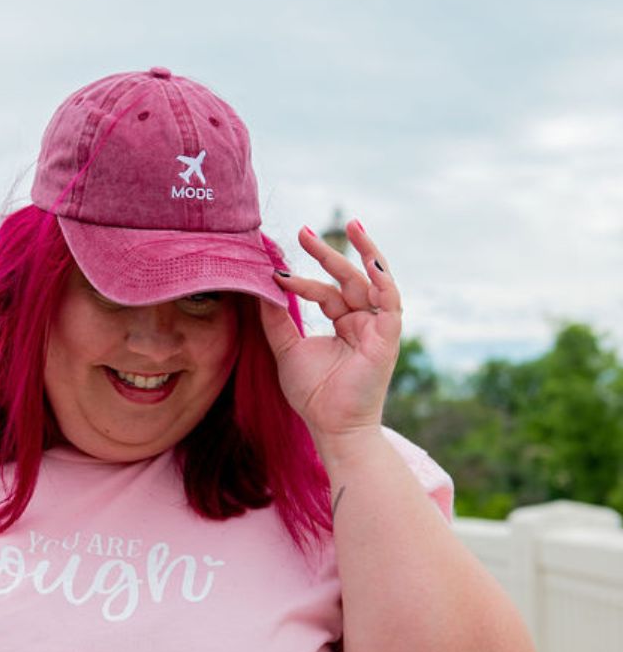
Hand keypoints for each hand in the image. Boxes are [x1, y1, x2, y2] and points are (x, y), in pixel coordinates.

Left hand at [260, 220, 401, 441]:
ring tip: (352, 225)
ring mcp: (378, 328)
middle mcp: (362, 322)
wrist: (332, 426)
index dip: (300, 280)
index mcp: (344, 324)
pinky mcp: (389, 336)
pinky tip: (370, 260)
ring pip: (372, 281)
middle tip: (302, 231)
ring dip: (363, 253)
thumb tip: (260, 287)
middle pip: (347, 279)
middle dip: (327, 253)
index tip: (274, 270)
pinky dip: (382, 279)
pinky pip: (390, 301)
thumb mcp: (287, 349)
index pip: (324, 292)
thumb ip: (276, 319)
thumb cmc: (313, 394)